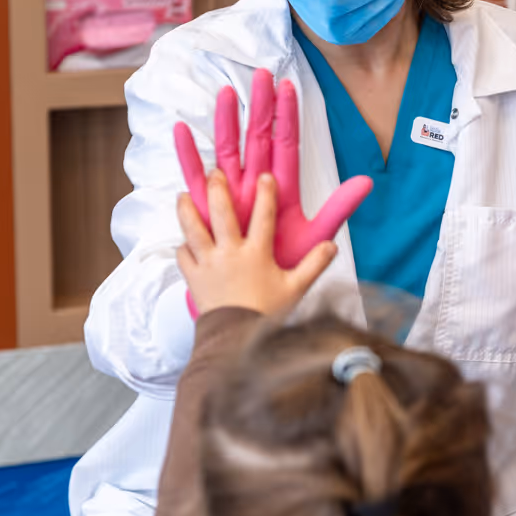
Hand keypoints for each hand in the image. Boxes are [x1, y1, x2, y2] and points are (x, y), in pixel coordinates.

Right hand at [173, 69, 372, 265]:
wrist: (256, 295)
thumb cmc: (283, 263)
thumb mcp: (315, 236)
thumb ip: (338, 208)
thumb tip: (367, 182)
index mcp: (281, 188)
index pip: (286, 144)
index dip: (288, 117)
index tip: (289, 86)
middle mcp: (254, 183)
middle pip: (257, 137)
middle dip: (259, 107)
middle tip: (261, 74)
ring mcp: (230, 192)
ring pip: (227, 149)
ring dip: (226, 122)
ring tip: (227, 93)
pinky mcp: (207, 207)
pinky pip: (194, 176)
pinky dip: (187, 154)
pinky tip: (181, 130)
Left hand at [176, 170, 336, 317]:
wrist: (236, 342)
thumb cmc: (267, 315)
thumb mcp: (295, 290)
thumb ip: (314, 265)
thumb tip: (332, 246)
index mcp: (257, 254)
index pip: (263, 216)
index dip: (266, 193)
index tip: (265, 175)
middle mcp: (230, 254)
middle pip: (222, 213)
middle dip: (218, 189)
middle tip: (216, 173)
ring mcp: (209, 265)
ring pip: (193, 229)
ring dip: (187, 210)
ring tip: (183, 195)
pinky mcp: (194, 278)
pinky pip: (183, 257)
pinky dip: (183, 248)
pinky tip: (184, 243)